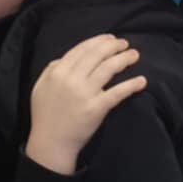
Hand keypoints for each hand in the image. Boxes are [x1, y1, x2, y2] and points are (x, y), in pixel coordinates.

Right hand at [24, 35, 147, 174]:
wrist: (50, 143)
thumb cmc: (45, 115)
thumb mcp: (41, 87)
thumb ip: (52, 69)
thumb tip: (66, 58)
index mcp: (57, 72)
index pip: (82, 49)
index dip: (98, 41)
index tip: (110, 38)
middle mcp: (71, 79)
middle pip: (97, 55)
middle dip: (113, 46)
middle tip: (125, 43)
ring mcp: (84, 93)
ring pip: (108, 68)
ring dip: (124, 59)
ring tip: (134, 55)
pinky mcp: (96, 108)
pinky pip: (117, 93)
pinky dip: (131, 85)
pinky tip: (141, 81)